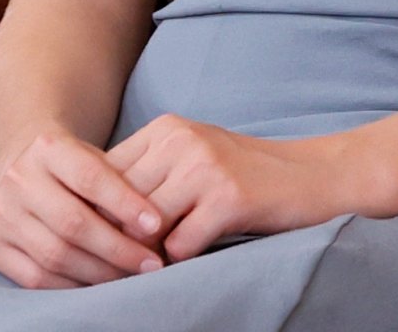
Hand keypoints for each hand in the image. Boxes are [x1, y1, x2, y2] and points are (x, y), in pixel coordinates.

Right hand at [0, 122, 166, 288]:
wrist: (23, 171)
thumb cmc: (74, 168)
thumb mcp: (95, 158)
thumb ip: (120, 182)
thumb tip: (154, 226)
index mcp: (48, 147)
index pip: (91, 177)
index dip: (126, 204)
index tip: (156, 225)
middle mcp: (19, 178)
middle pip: (73, 222)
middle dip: (117, 247)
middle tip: (150, 263)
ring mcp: (2, 214)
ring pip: (55, 254)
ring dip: (98, 272)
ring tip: (129, 276)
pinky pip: (34, 277)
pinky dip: (70, 286)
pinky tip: (97, 286)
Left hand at [103, 114, 351, 261]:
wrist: (310, 176)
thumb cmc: (241, 176)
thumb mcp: (189, 161)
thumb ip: (144, 176)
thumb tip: (86, 217)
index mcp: (166, 128)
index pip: (104, 175)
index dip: (96, 215)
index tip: (93, 245)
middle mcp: (181, 139)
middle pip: (119, 202)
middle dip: (115, 240)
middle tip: (112, 269)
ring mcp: (205, 166)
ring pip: (145, 225)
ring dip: (144, 255)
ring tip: (148, 270)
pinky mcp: (228, 197)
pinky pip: (180, 245)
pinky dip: (180, 260)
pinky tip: (191, 258)